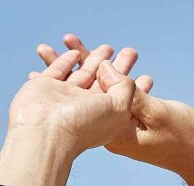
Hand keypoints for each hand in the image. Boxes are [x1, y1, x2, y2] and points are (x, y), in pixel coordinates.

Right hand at [5, 46, 138, 158]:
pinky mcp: (45, 86)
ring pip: (82, 74)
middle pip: (105, 84)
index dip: (137, 88)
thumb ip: (125, 86)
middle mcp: (85, 109)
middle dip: (119, 68)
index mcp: (103, 118)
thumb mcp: (119, 107)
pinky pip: (58, 69)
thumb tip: (108, 66)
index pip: (123, 100)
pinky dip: (66, 60)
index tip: (148, 78)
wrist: (45, 130)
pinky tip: (74, 52)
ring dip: (94, 61)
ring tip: (107, 47)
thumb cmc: (83, 125)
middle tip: (132, 52)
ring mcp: (65, 98)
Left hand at [34, 34, 193, 185]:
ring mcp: (124, 127)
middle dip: (66, 69)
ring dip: (93, 66)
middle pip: (84, 94)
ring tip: (74, 44)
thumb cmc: (184, 139)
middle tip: (43, 48)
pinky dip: (116, 77)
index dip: (63, 74)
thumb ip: (130, 92)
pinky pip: (120, 96)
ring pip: (103, 91)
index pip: (82, 97)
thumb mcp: (157, 112)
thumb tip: (104, 71)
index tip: (46, 55)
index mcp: (113, 130)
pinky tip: (111, 62)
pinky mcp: (136, 123)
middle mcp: (113, 129)